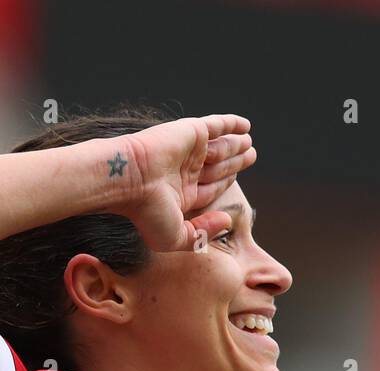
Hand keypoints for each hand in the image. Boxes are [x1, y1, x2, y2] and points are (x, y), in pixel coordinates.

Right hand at [109, 114, 256, 251]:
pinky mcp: (190, 132)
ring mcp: (187, 150)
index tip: (235, 178)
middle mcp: (183, 171)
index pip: (208, 188)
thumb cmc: (146, 212)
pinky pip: (216, 126)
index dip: (223, 183)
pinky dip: (231, 124)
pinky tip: (246, 126)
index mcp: (180, 194)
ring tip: (250, 144)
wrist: (128, 180)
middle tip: (251, 156)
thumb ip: (203, 233)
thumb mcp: (175, 237)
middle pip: (217, 167)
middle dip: (234, 162)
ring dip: (235, 145)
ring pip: (220, 148)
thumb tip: (227, 222)